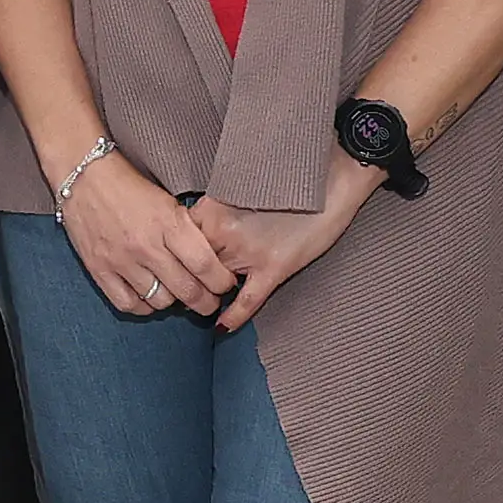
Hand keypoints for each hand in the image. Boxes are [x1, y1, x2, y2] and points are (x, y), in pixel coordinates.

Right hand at [54, 155, 259, 327]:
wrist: (84, 176)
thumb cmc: (129, 185)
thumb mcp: (168, 201)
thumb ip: (188, 231)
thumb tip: (210, 261)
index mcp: (169, 223)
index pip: (205, 266)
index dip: (221, 282)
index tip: (225, 284)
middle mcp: (147, 246)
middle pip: (187, 291)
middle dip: (206, 302)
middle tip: (209, 301)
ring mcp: (121, 261)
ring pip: (160, 301)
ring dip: (174, 302)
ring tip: (177, 294)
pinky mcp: (99, 269)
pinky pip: (128, 304)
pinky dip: (144, 306)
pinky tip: (149, 297)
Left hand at [188, 153, 377, 319]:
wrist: (331, 177)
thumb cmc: (287, 175)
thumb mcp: (239, 183)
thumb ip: (215, 204)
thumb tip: (195, 222)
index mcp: (213, 207)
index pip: (179, 238)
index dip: (175, 252)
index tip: (171, 261)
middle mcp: (225, 230)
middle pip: (193, 262)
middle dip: (189, 274)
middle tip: (181, 287)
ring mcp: (249, 252)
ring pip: (215, 282)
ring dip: (207, 293)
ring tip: (199, 303)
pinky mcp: (274, 268)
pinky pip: (247, 301)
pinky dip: (234, 316)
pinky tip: (222, 327)